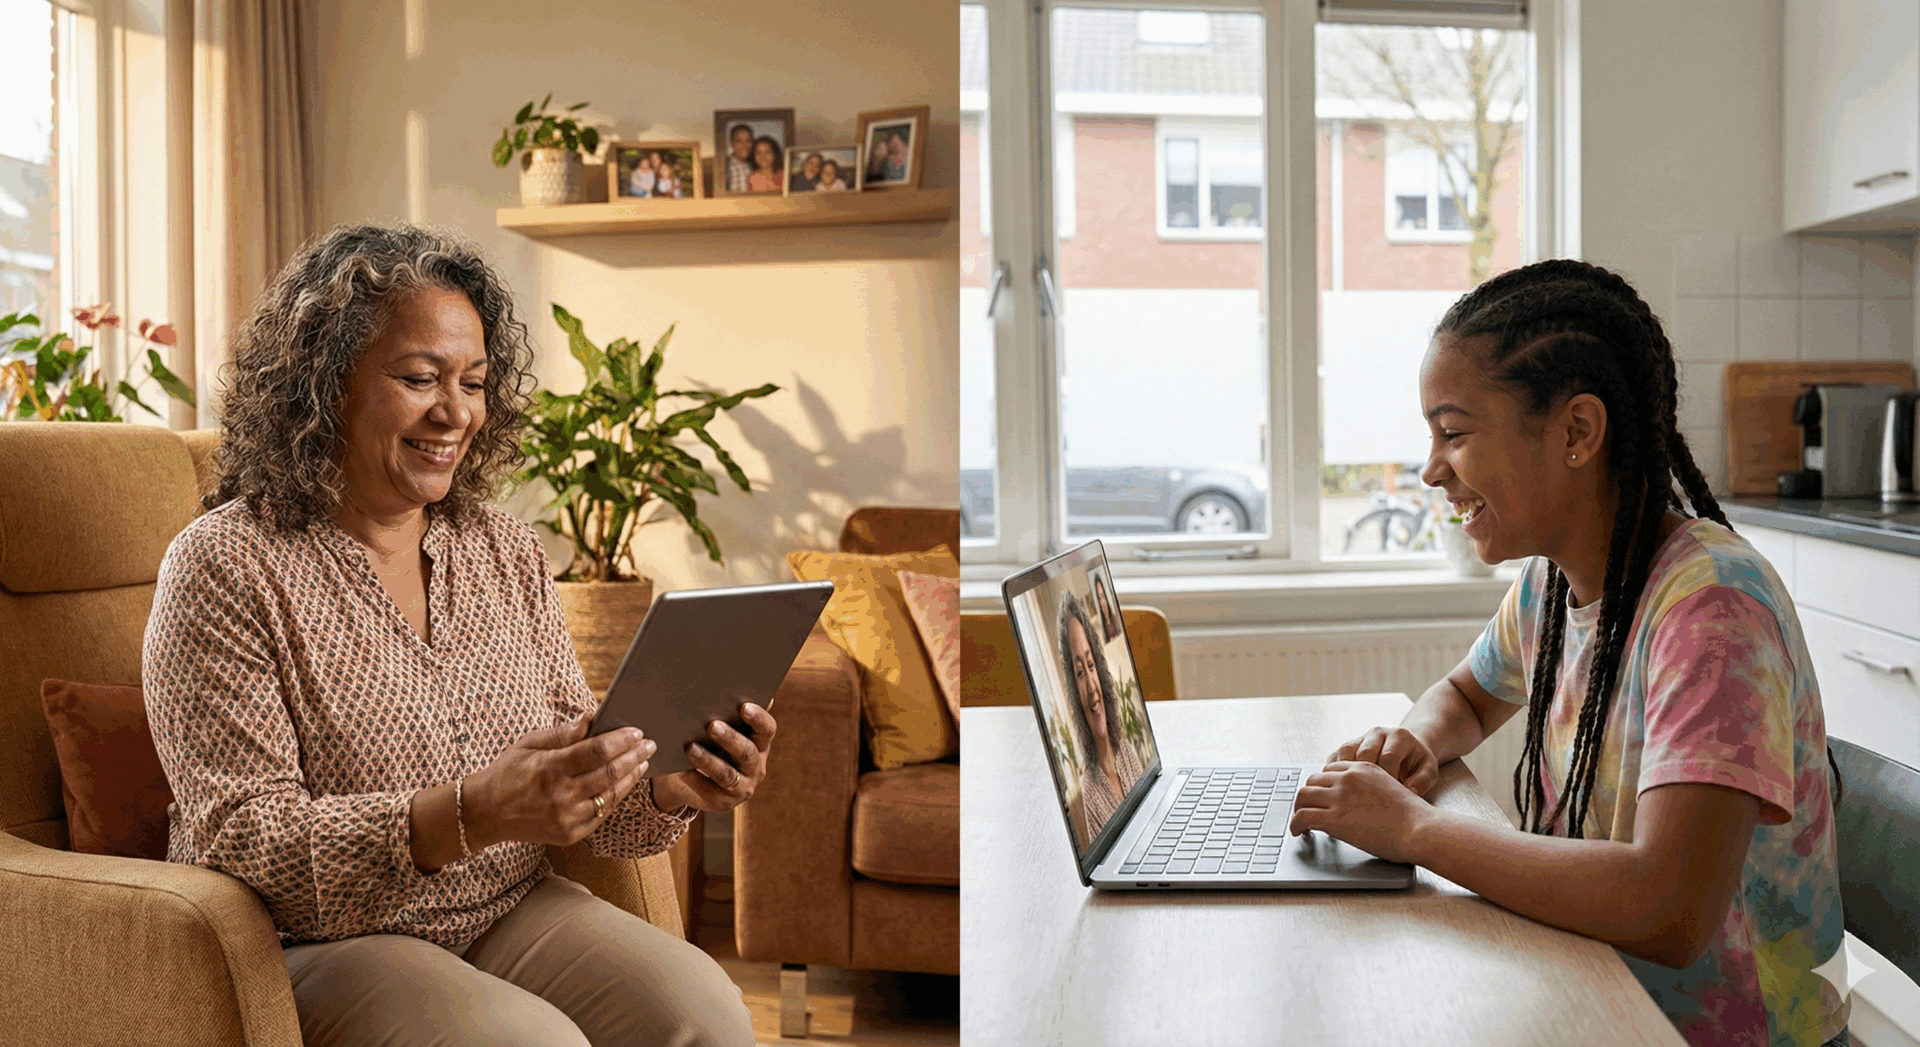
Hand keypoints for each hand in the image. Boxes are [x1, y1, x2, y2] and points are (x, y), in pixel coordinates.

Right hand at [467, 712, 654, 846]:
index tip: (636, 732)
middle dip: (634, 757)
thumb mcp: (529, 744)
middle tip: (649, 745)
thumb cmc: (509, 772)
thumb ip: (562, 733)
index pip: (596, 751)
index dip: (620, 740)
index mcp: (549, 769)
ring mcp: (566, 819)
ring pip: (610, 796)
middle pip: (609, 773)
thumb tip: (591, 717)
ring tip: (642, 763)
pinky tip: (624, 784)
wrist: (486, 813)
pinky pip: (601, 813)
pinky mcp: (569, 835)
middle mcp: (560, 796)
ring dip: (631, 778)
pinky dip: (615, 797)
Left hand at [651, 703, 776, 813]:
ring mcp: (742, 787)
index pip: (767, 730)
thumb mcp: (717, 728)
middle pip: (747, 752)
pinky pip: (709, 791)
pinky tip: (681, 770)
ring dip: (709, 761)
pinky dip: (695, 779)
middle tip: (711, 725)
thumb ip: (728, 711)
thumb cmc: (705, 743)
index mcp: (759, 743)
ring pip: (728, 774)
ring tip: (690, 748)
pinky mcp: (723, 802)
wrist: (684, 778)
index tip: (744, 706)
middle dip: (730, 738)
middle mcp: (756, 766)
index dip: (759, 718)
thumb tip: (732, 686)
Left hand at [1286, 761, 1429, 864]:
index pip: (1330, 769)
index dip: (1322, 784)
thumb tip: (1360, 804)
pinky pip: (1302, 817)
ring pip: (1303, 796)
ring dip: (1298, 809)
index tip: (1320, 796)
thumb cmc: (1412, 817)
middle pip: (1313, 780)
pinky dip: (1295, 825)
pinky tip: (1297, 832)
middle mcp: (1348, 778)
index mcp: (1363, 768)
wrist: (1419, 828)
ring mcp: (1339, 796)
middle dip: (1308, 795)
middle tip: (1306, 808)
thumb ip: (1370, 790)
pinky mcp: (1333, 818)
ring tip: (1299, 821)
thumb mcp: (1390, 789)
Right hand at [1328, 726, 1440, 796]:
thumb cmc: (1417, 762)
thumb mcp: (1429, 770)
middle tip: (1372, 795)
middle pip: (1364, 753)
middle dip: (1367, 777)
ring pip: (1346, 752)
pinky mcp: (1348, 745)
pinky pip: (1335, 756)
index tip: (1391, 794)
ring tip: (1353, 792)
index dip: (1389, 778)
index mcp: (1399, 736)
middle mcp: (1378, 733)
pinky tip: (1338, 787)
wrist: (1408, 747)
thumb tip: (1409, 791)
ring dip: (1346, 774)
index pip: (1388, 756)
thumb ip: (1423, 780)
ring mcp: (1361, 737)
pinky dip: (1333, 772)